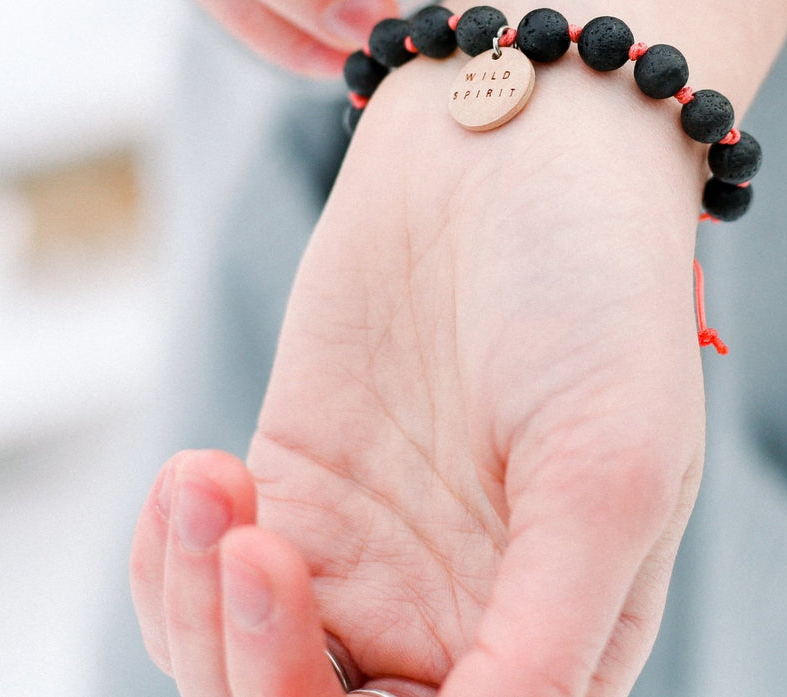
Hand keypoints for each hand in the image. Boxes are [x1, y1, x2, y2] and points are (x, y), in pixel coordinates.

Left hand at [132, 55, 707, 696]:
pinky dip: (173, 560)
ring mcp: (370, 549)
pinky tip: (196, 479)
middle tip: (267, 558)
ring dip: (203, 611)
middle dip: (266, 681)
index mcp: (561, 633)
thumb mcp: (613, 470)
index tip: (341, 659)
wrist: (518, 144)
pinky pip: (203, 579)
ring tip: (222, 487)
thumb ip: (549, 638)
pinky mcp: (298, 479)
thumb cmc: (599, 290)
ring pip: (244, 670)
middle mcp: (461, 612)